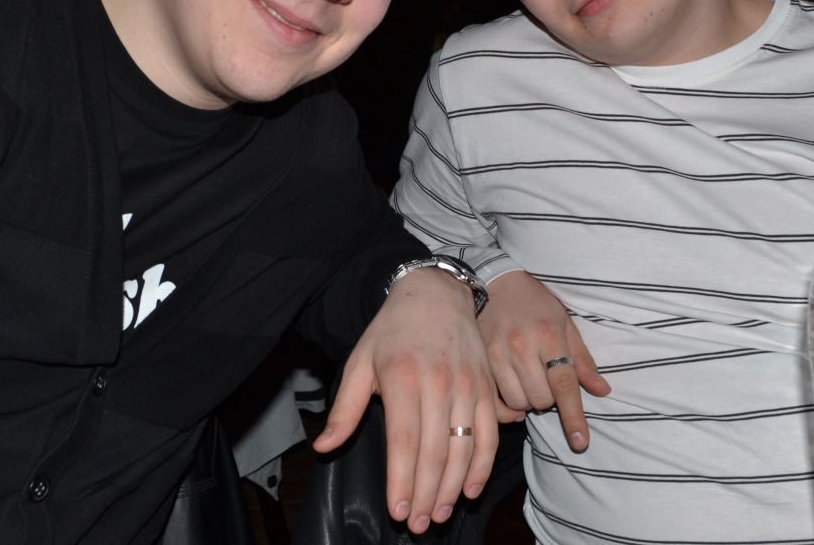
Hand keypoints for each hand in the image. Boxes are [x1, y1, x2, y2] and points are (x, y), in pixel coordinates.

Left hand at [313, 268, 496, 534]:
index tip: (396, 511)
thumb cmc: (392, 330)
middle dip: (425, 494)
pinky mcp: (486, 388)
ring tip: (437, 514)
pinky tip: (469, 489)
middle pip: (435, 452)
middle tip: (416, 525)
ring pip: (464, 448)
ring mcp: (467, 386)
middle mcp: (439, 384)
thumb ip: (344, 408)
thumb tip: (324, 448)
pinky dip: (482, 466)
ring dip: (452, 488)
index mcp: (403, 379)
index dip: (401, 481)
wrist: (436, 292)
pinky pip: (489, 434)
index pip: (404, 441)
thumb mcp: (360, 361)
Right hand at [478, 270, 610, 451]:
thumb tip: (603, 391)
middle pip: (542, 400)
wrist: (494, 282)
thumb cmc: (536, 303)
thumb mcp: (565, 323)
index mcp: (548, 335)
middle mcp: (521, 346)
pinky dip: (509, 405)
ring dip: (529, 399)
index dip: (573, 416)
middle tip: (546, 377)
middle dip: (550, 397)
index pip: (564, 384)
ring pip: (519, 403)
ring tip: (529, 378)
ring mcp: (496, 355)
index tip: (581, 442)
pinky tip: (513, 392)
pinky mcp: (480, 362)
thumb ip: (582, 359)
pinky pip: (496, 401)